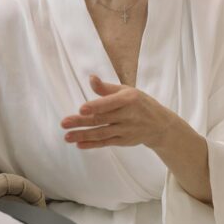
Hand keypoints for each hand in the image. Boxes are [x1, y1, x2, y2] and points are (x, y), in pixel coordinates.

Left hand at [61, 76, 177, 150]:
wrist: (159, 125)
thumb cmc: (139, 103)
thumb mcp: (127, 91)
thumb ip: (106, 88)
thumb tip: (91, 78)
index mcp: (129, 99)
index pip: (110, 103)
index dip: (96, 106)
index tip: (81, 108)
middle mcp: (128, 115)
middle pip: (102, 119)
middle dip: (82, 121)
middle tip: (64, 123)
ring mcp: (126, 130)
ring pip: (102, 133)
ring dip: (83, 135)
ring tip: (67, 136)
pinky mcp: (123, 141)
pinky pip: (106, 143)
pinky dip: (92, 144)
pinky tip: (79, 144)